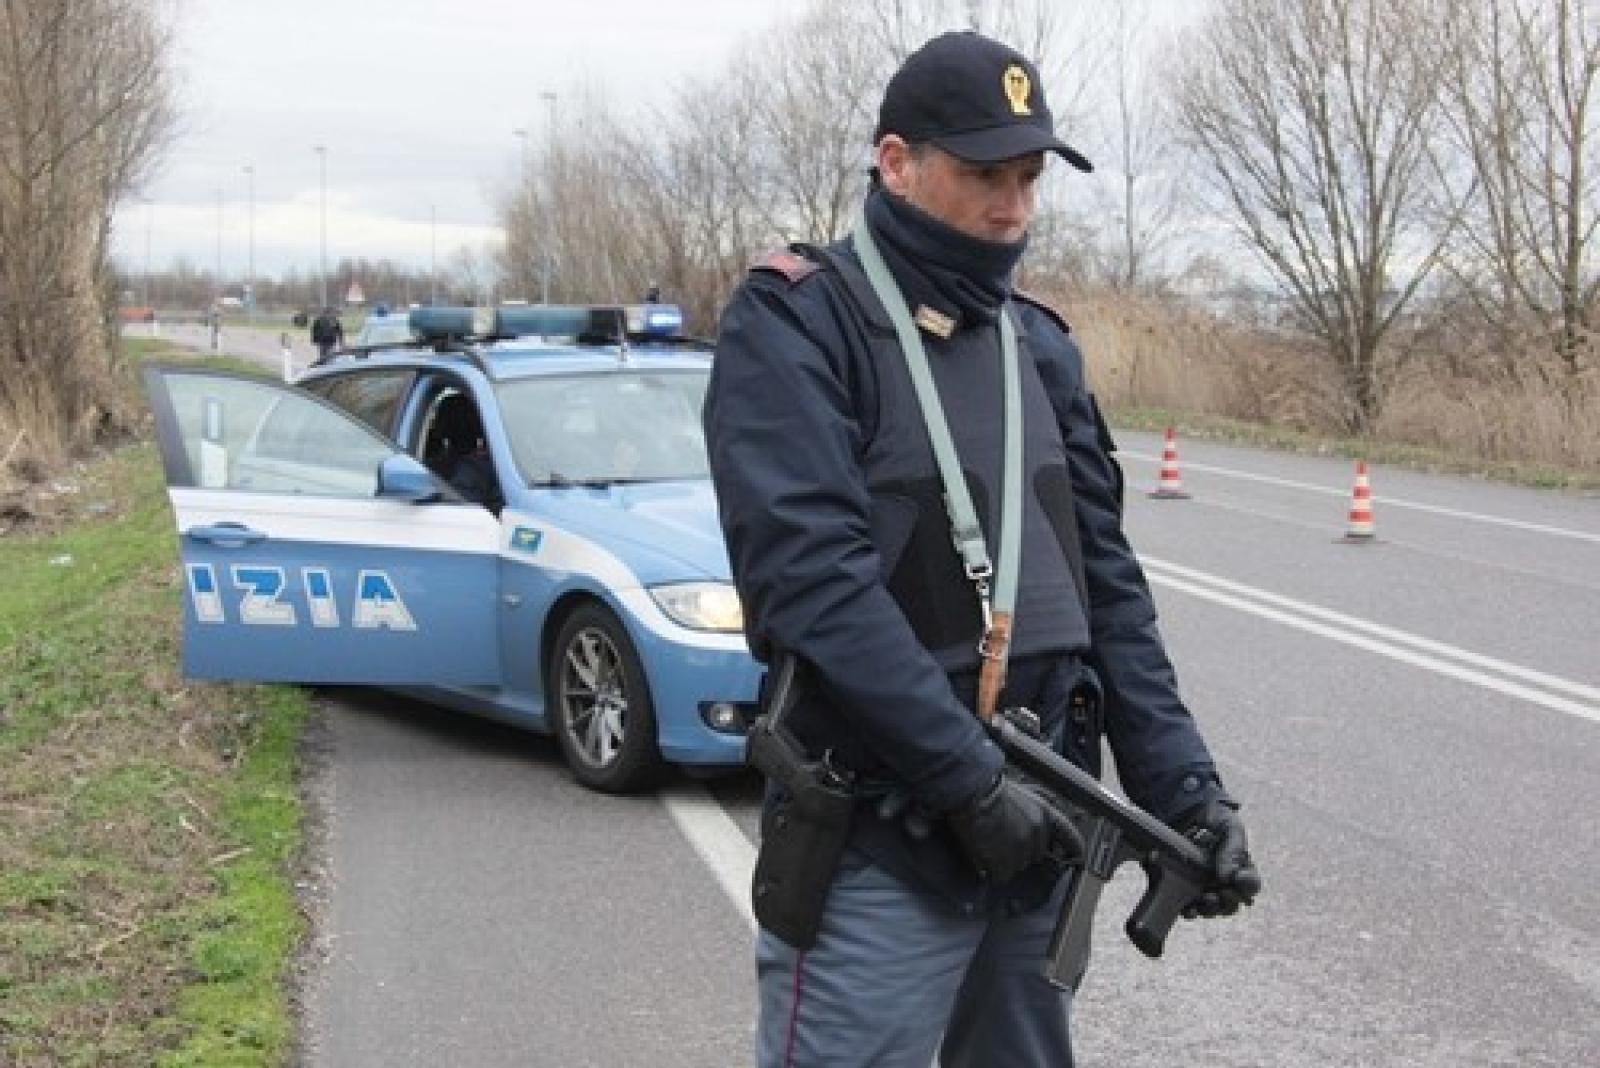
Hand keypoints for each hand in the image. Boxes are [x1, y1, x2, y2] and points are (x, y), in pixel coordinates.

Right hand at [948, 771, 1083, 883]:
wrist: (972, 792)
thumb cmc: (990, 787)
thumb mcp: (1021, 793)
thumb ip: (1032, 813)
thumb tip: (1031, 826)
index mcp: (1045, 813)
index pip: (1070, 837)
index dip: (1075, 849)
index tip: (1078, 858)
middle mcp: (1038, 833)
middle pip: (1036, 855)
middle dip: (1022, 852)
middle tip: (1003, 841)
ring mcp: (1022, 849)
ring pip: (1018, 866)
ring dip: (1006, 861)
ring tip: (990, 846)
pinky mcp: (1005, 861)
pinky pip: (1002, 874)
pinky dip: (993, 870)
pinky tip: (984, 856)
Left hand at [1177, 799, 1261, 918]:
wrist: (1182, 809)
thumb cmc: (1213, 817)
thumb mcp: (1229, 826)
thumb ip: (1233, 849)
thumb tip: (1228, 876)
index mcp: (1241, 868)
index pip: (1250, 885)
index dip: (1248, 886)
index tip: (1239, 877)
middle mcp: (1224, 883)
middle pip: (1232, 904)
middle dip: (1228, 901)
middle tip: (1220, 892)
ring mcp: (1203, 887)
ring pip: (1212, 909)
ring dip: (1210, 909)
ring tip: (1204, 899)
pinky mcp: (1182, 888)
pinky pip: (1189, 908)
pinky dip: (1190, 911)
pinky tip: (1188, 907)